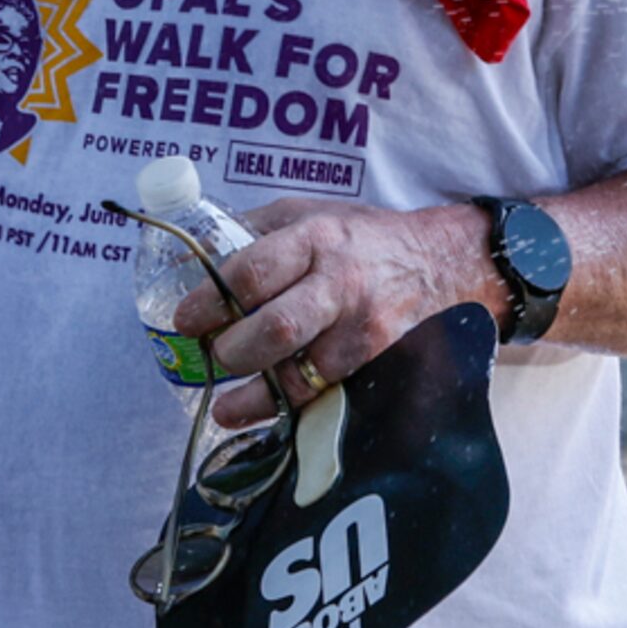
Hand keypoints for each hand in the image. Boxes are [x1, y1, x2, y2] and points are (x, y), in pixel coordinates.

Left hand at [172, 197, 494, 430]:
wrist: (443, 262)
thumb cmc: (362, 237)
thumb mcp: (310, 213)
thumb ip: (253, 231)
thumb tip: (189, 256)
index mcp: (316, 239)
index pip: (252, 272)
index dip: (210, 301)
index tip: (183, 320)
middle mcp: (341, 284)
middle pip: (277, 329)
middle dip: (233, 351)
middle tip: (211, 358)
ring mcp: (364, 330)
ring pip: (302, 374)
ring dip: (256, 396)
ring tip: (225, 405)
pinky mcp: (380, 363)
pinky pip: (327, 394)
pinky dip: (290, 408)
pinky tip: (263, 414)